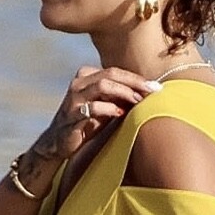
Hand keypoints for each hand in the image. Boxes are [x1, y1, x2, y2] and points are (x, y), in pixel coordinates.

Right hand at [32, 65, 155, 162]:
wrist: (59, 143)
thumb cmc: (86, 124)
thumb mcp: (105, 107)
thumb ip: (119, 97)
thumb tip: (147, 92)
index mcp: (86, 77)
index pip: (115, 71)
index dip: (136, 78)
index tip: (155, 86)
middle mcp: (79, 83)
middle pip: (111, 74)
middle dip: (134, 82)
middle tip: (152, 90)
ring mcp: (74, 99)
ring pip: (102, 85)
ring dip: (124, 92)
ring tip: (138, 101)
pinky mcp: (71, 116)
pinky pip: (92, 108)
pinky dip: (109, 109)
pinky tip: (120, 114)